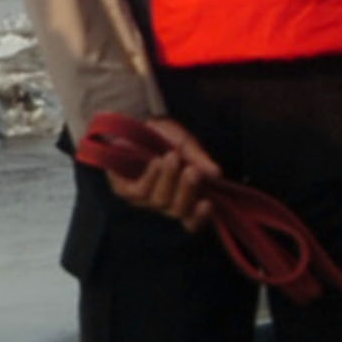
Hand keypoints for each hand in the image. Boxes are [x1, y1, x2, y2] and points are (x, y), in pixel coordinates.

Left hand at [102, 115, 223, 228]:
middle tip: (193, 171)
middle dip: (187, 191)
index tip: (208, 203)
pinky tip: (156, 162)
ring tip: (172, 157)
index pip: (192, 219)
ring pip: (160, 201)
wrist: (136, 121)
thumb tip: (216, 174)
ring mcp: (144, 200)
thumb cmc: (165, 138)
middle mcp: (164, 204)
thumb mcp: (186, 145)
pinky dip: (151, 176)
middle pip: (178, 211)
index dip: (200, 217)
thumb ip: (199, 160)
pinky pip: (140, 192)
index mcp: (183, 197)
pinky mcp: (125, 191)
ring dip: (169, 179)